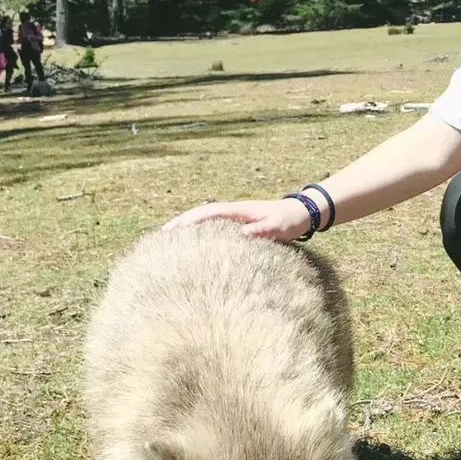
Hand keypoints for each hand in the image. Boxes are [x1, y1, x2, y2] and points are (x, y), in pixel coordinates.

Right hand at [162, 197, 312, 242]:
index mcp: (238, 211)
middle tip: (159, 239)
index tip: (170, 231)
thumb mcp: (278, 226)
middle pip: (199, 216)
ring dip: (187, 230)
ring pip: (205, 222)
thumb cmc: (289, 221)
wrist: (302, 214)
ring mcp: (234, 218)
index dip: (188, 221)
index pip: (207, 213)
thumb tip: (242, 235)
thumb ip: (262, 230)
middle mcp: (233, 212)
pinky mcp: (238, 226)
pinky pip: (214, 229)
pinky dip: (200, 234)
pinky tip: (194, 248)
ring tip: (169, 245)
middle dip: (180, 225)